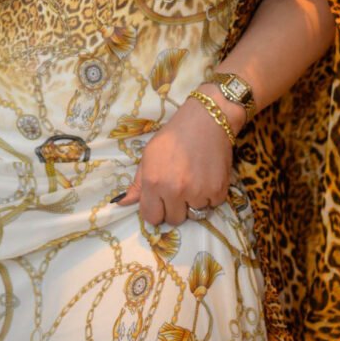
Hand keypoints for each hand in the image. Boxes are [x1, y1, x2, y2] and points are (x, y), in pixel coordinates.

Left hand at [114, 92, 237, 225]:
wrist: (206, 119)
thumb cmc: (173, 136)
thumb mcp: (149, 155)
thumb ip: (137, 183)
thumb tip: (121, 203)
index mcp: (153, 182)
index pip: (151, 218)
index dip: (155, 210)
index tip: (160, 201)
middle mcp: (174, 191)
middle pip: (173, 220)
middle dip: (174, 208)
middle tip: (179, 188)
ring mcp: (198, 193)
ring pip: (194, 215)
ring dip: (193, 202)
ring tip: (194, 180)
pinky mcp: (218, 191)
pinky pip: (212, 206)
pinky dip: (210, 196)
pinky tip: (207, 177)